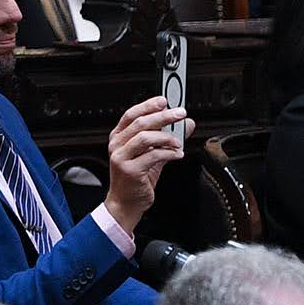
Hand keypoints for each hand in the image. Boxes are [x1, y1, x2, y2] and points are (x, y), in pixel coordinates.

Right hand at [103, 94, 191, 232]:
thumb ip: (168, 138)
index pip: (132, 114)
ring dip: (167, 137)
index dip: (148, 105)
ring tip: (178, 143)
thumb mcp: (153, 155)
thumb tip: (186, 124)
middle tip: (180, 114)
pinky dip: (168, 153)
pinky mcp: (129, 170)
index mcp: (119, 137)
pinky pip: (152, 155)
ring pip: (145, 137)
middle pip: (140, 123)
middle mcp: (117, 145)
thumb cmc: (136, 179)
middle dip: (163, 116)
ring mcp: (121, 157)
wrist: (126, 203)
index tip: (165, 101)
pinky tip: (176, 155)